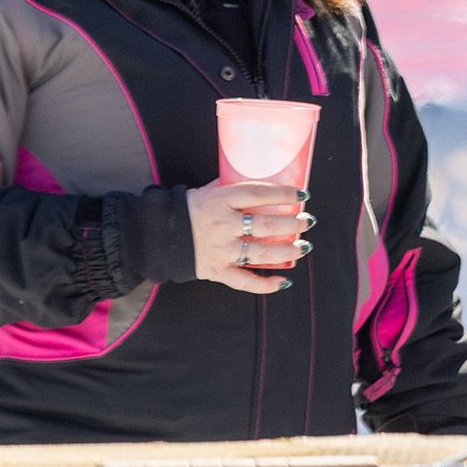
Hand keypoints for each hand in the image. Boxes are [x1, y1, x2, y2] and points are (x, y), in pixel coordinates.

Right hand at [185, 181, 310, 293]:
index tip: (303, 195)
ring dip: (288, 251)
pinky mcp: (217, 271)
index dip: (284, 194)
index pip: (259, 194)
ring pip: (262, 253)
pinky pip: (245, 281)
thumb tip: (262, 182)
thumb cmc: (189, 209)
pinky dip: (266, 284)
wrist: (159, 235)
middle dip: (293, 224)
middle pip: (267, 224)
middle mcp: (223, 225)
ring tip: (303, 247)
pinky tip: (284, 281)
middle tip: (307, 221)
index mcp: (220, 200)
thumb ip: (232, 187)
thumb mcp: (208, 191)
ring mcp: (221, 250)